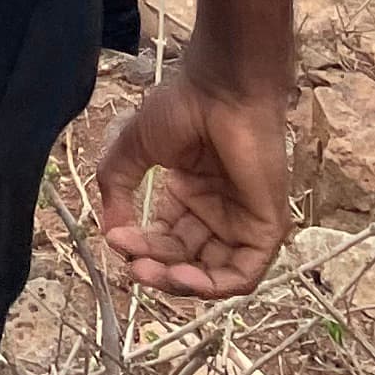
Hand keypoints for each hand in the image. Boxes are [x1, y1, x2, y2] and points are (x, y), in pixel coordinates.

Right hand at [94, 57, 293, 297]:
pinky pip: (243, 272)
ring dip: (181, 282)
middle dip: (157, 267)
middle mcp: (216, 213)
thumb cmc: (183, 107)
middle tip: (133, 266)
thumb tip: (108, 230)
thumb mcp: (135, 147)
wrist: (221, 90)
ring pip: (213, 273)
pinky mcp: (266, 229)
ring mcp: (243, 223)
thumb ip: (117, 183)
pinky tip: (183, 276)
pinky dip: (214, 283)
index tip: (114, 238)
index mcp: (189, 195)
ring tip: (153, 273)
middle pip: (186, 260)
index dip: (139, 245)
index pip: (165, 238)